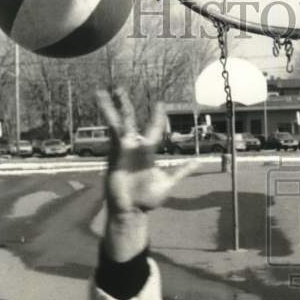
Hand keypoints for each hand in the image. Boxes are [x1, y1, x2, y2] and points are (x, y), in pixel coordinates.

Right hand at [97, 88, 195, 215]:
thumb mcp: (168, 182)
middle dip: (125, 104)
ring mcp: (123, 149)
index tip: (160, 104)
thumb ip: (181, 170)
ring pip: (118, 122)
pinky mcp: (114, 154)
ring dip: (112, 107)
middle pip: (131, 120)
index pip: (153, 128)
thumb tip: (198, 162)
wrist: (131, 210)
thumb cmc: (147, 199)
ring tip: (105, 91)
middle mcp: (134, 147)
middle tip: (120, 88)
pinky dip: (108, 120)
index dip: (157, 116)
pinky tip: (102, 108)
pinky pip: (112, 133)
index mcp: (147, 152)